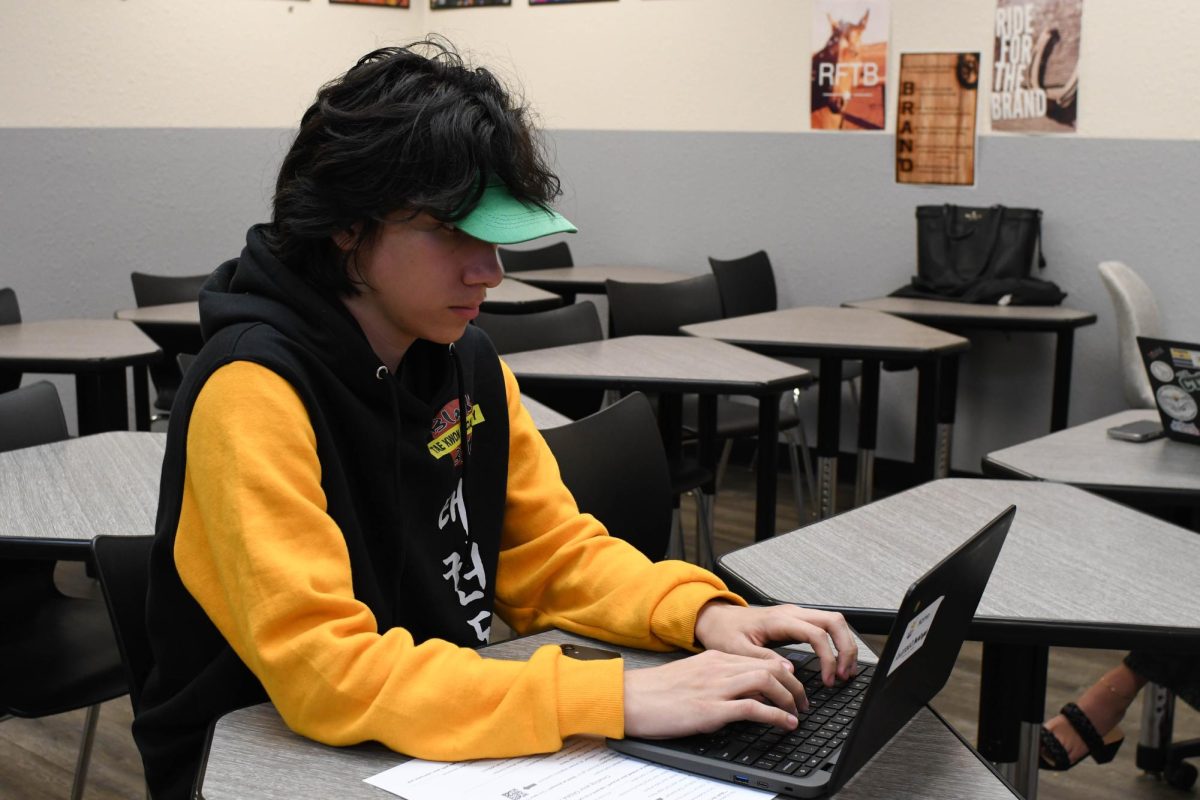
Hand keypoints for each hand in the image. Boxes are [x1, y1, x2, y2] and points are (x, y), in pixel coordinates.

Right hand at [623, 650, 804, 738]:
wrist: (628, 698)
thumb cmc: (655, 692)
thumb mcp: (691, 676)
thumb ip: (716, 678)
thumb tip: (739, 692)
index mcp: (714, 659)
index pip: (761, 658)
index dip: (785, 671)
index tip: (794, 684)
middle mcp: (719, 668)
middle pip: (771, 667)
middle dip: (795, 685)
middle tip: (803, 701)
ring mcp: (716, 688)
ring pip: (767, 682)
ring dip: (789, 699)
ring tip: (797, 713)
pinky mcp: (711, 710)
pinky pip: (753, 708)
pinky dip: (776, 716)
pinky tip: (785, 724)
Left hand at [693, 603, 857, 685]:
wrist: (714, 618)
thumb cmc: (723, 632)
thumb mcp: (736, 650)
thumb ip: (762, 659)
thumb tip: (789, 670)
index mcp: (779, 620)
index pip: (816, 633)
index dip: (828, 657)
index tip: (828, 679)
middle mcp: (791, 613)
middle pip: (834, 621)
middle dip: (846, 648)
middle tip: (845, 675)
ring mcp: (795, 615)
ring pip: (833, 621)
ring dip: (844, 645)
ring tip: (844, 671)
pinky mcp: (795, 621)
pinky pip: (824, 627)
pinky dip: (835, 643)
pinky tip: (834, 662)